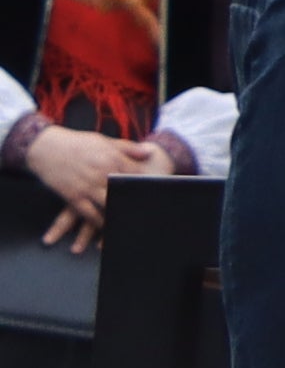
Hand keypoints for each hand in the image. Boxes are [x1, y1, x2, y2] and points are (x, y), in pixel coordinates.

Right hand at [25, 122, 149, 247]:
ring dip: (119, 215)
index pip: (137, 176)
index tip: (155, 194)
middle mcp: (102, 174)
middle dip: (135, 203)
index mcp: (112, 158)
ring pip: (109, 206)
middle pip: (125, 193)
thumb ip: (128, 148)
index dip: (147, 185)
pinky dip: (99, 222)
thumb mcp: (103, 140)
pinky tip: (106, 227)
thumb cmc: (76, 142)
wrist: (45, 147)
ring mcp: (88, 187)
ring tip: (130, 224)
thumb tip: (149, 152)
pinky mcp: (73, 196)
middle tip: (147, 213)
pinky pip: (89, 214)